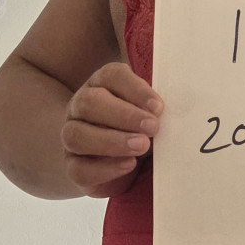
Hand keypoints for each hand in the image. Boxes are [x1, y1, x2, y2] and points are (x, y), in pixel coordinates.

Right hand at [61, 62, 163, 198]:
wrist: (117, 160)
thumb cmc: (140, 127)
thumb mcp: (150, 112)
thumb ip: (156, 109)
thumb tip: (174, 113)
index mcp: (101, 84)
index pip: (111, 76)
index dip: (135, 89)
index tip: (158, 107)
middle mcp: (80, 106)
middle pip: (89, 103)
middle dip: (124, 115)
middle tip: (153, 127)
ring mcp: (70, 136)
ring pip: (76, 135)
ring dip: (112, 141)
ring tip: (142, 146)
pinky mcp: (72, 166)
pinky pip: (78, 169)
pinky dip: (105, 168)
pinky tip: (129, 165)